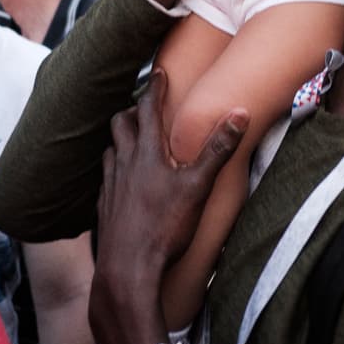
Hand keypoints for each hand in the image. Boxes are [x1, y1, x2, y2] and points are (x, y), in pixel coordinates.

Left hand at [89, 69, 248, 343]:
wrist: (127, 271)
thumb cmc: (165, 228)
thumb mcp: (199, 186)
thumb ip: (219, 149)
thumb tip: (239, 113)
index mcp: (147, 152)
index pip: (148, 107)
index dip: (155, 87)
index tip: (160, 72)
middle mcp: (124, 162)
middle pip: (120, 122)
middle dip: (133, 109)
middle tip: (145, 105)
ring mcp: (110, 185)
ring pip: (110, 148)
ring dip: (121, 137)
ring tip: (133, 138)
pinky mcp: (103, 206)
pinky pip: (105, 176)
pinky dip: (114, 167)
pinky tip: (123, 180)